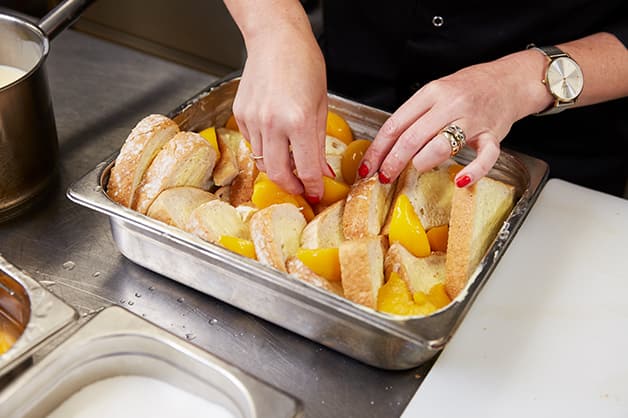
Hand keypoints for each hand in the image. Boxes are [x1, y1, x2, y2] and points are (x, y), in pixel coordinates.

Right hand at [232, 24, 332, 200]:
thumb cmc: (303, 63)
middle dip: (290, 186)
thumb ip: (318, 143)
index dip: (313, 186)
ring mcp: (253, 119)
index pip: (306, 168)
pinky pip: (252, 143)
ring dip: (278, 168)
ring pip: (262, 161)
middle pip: (277, 173)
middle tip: (301, 188)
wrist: (276, 38)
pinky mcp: (240, 114)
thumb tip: (320, 171)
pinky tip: (276, 138)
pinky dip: (265, 148)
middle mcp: (272, 123)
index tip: (316, 193)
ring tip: (291, 164)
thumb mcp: (321, 105)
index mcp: (299, 120)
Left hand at [359, 51, 550, 186]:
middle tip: (383, 177)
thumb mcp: (436, 92)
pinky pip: (485, 156)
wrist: (509, 80)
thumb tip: (387, 147)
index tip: (368, 166)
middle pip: (412, 137)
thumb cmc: (469, 88)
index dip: (378, 149)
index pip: (395, 124)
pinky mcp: (493, 134)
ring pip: (441, 144)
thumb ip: (415, 116)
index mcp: (431, 93)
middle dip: (393, 161)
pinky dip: (473, 171)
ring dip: (423, 161)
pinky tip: (460, 180)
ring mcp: (472, 120)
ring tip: (415, 169)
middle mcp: (450, 104)